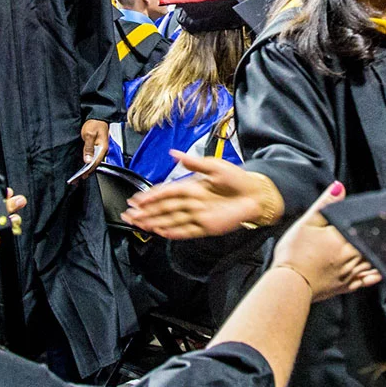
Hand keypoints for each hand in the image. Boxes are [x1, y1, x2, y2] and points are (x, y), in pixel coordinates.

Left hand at [76, 119, 108, 179]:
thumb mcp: (89, 134)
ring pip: (94, 161)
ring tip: (79, 175)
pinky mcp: (96, 147)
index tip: (82, 176)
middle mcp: (102, 150)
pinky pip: (93, 157)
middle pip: (95, 163)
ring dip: (87, 168)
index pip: (96, 162)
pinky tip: (83, 166)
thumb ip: (88, 148)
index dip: (89, 170)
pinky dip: (87, 162)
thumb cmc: (94, 123)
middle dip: (87, 171)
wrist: (97, 116)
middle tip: (78, 179)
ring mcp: (100, 148)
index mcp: (103, 147)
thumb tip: (88, 160)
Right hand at [122, 150, 281, 238]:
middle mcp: (191, 201)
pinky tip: (161, 232)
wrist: (256, 194)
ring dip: (154, 222)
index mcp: (191, 185)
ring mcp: (198, 215)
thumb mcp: (216, 165)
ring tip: (138, 224)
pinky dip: (173, 232)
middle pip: (163, 208)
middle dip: (145, 211)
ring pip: (171, 220)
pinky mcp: (207, 226)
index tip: (136, 200)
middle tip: (129, 215)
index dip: (150, 196)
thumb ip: (194, 162)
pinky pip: (186, 231)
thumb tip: (174, 153)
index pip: (165, 192)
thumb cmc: (237, 178)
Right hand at [271, 182, 380, 301]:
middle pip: (370, 245)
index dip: (369, 223)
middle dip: (374, 237)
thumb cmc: (294, 254)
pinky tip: (377, 273)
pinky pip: (365, 281)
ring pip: (371, 262)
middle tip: (381, 231)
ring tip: (381, 247)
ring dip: (377, 254)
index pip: (363, 228)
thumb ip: (325, 204)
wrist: (288, 284)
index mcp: (343, 239)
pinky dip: (373, 276)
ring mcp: (349, 274)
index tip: (378, 217)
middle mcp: (350, 257)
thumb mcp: (306, 223)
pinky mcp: (344, 287)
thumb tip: (339, 187)